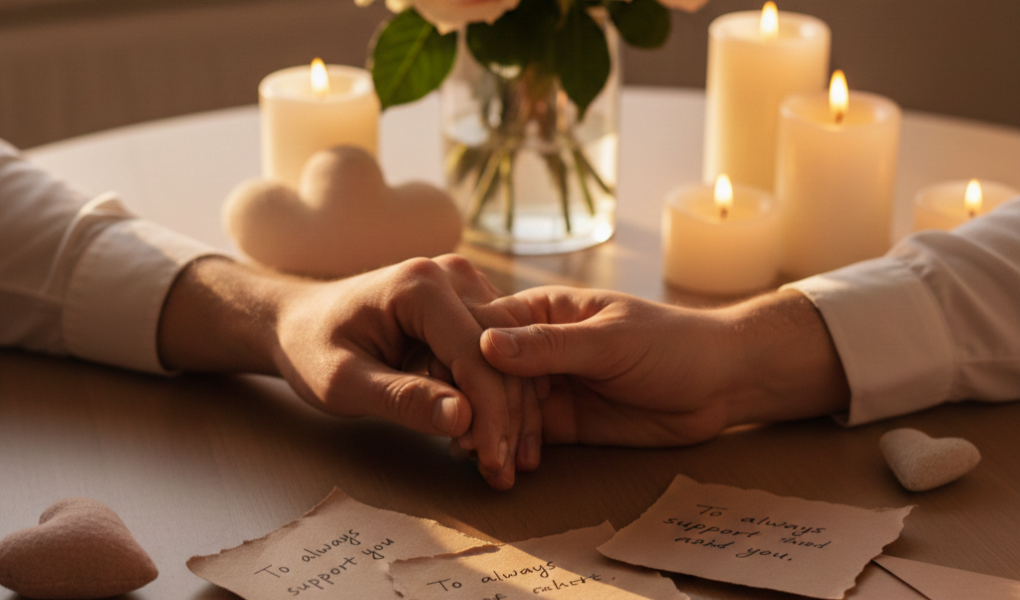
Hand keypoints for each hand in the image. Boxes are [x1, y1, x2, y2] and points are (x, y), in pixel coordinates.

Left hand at [158, 255, 529, 488]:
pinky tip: (492, 437)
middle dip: (507, 416)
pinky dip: (501, 396)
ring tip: (501, 463)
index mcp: (420, 285)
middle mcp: (452, 275)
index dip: (492, 412)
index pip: (477, 353)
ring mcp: (466, 286)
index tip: (494, 460)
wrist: (299, 322)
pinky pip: (501, 353)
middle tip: (503, 471)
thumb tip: (463, 419)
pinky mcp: (470, 304)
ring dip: (510, 411)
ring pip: (511, 354)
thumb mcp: (342, 383)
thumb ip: (400, 399)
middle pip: (504, 352)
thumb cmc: (311, 348)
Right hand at [475, 286, 850, 446]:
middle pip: (486, 375)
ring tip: (492, 465)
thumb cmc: (672, 344)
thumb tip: (486, 343)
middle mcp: (535, 346)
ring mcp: (547, 384)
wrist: (721, 384)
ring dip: (494, 436)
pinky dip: (514, 451)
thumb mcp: (611, 341)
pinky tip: (514, 469)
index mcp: (541, 310)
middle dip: (481, 410)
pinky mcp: (560, 420)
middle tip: (475, 444)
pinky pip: (524, 435)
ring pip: (499, 408)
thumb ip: (551, 345)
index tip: (462, 397)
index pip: (486, 331)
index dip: (469, 364)